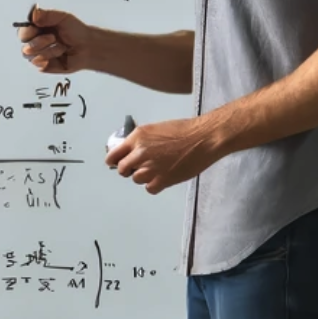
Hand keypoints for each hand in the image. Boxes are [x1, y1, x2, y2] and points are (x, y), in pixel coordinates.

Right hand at [18, 5, 93, 73]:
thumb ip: (47, 15)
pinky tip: (60, 55)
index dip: (28, 31)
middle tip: (53, 38)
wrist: (88, 46)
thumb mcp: (63, 18)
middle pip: (24, 45)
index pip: (23, 32)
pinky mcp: (44, 66)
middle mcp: (35, 43)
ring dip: (49, 51)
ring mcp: (39, 55)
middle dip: (39, 42)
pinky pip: (39, 65)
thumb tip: (33, 14)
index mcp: (37, 29)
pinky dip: (50, 59)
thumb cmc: (76, 31)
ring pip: (32, 56)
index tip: (37, 28)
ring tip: (62, 47)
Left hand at [104, 117, 227, 194]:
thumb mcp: (155, 129)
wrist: (204, 138)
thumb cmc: (184, 130)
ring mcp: (150, 168)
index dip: (114, 161)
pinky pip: (149, 188)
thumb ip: (140, 141)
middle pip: (122, 169)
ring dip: (144, 177)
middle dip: (129, 169)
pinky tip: (164, 176)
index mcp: (137, 137)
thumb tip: (130, 151)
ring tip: (158, 169)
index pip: (113, 155)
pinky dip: (155, 185)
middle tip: (140, 167)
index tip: (116, 163)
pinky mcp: (162, 180)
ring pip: (135, 179)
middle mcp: (140, 153)